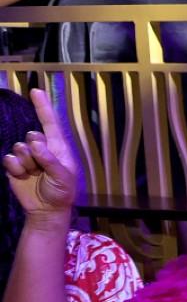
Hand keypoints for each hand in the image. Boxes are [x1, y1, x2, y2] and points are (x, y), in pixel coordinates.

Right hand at [2, 90, 78, 227]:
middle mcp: (42, 148)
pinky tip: (23, 176)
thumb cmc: (61, 191)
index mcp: (58, 147)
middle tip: (42, 167)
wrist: (46, 209)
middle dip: (35, 150)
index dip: (43, 107)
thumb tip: (35, 143)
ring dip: (26, 162)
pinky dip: (15, 168)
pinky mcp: (14, 165)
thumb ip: (50, 159)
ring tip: (35, 174)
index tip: (36, 91)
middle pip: (32, 135)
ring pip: (18, 147)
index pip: (50, 123)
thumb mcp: (63, 177)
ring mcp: (27, 156)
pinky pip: (8, 159)